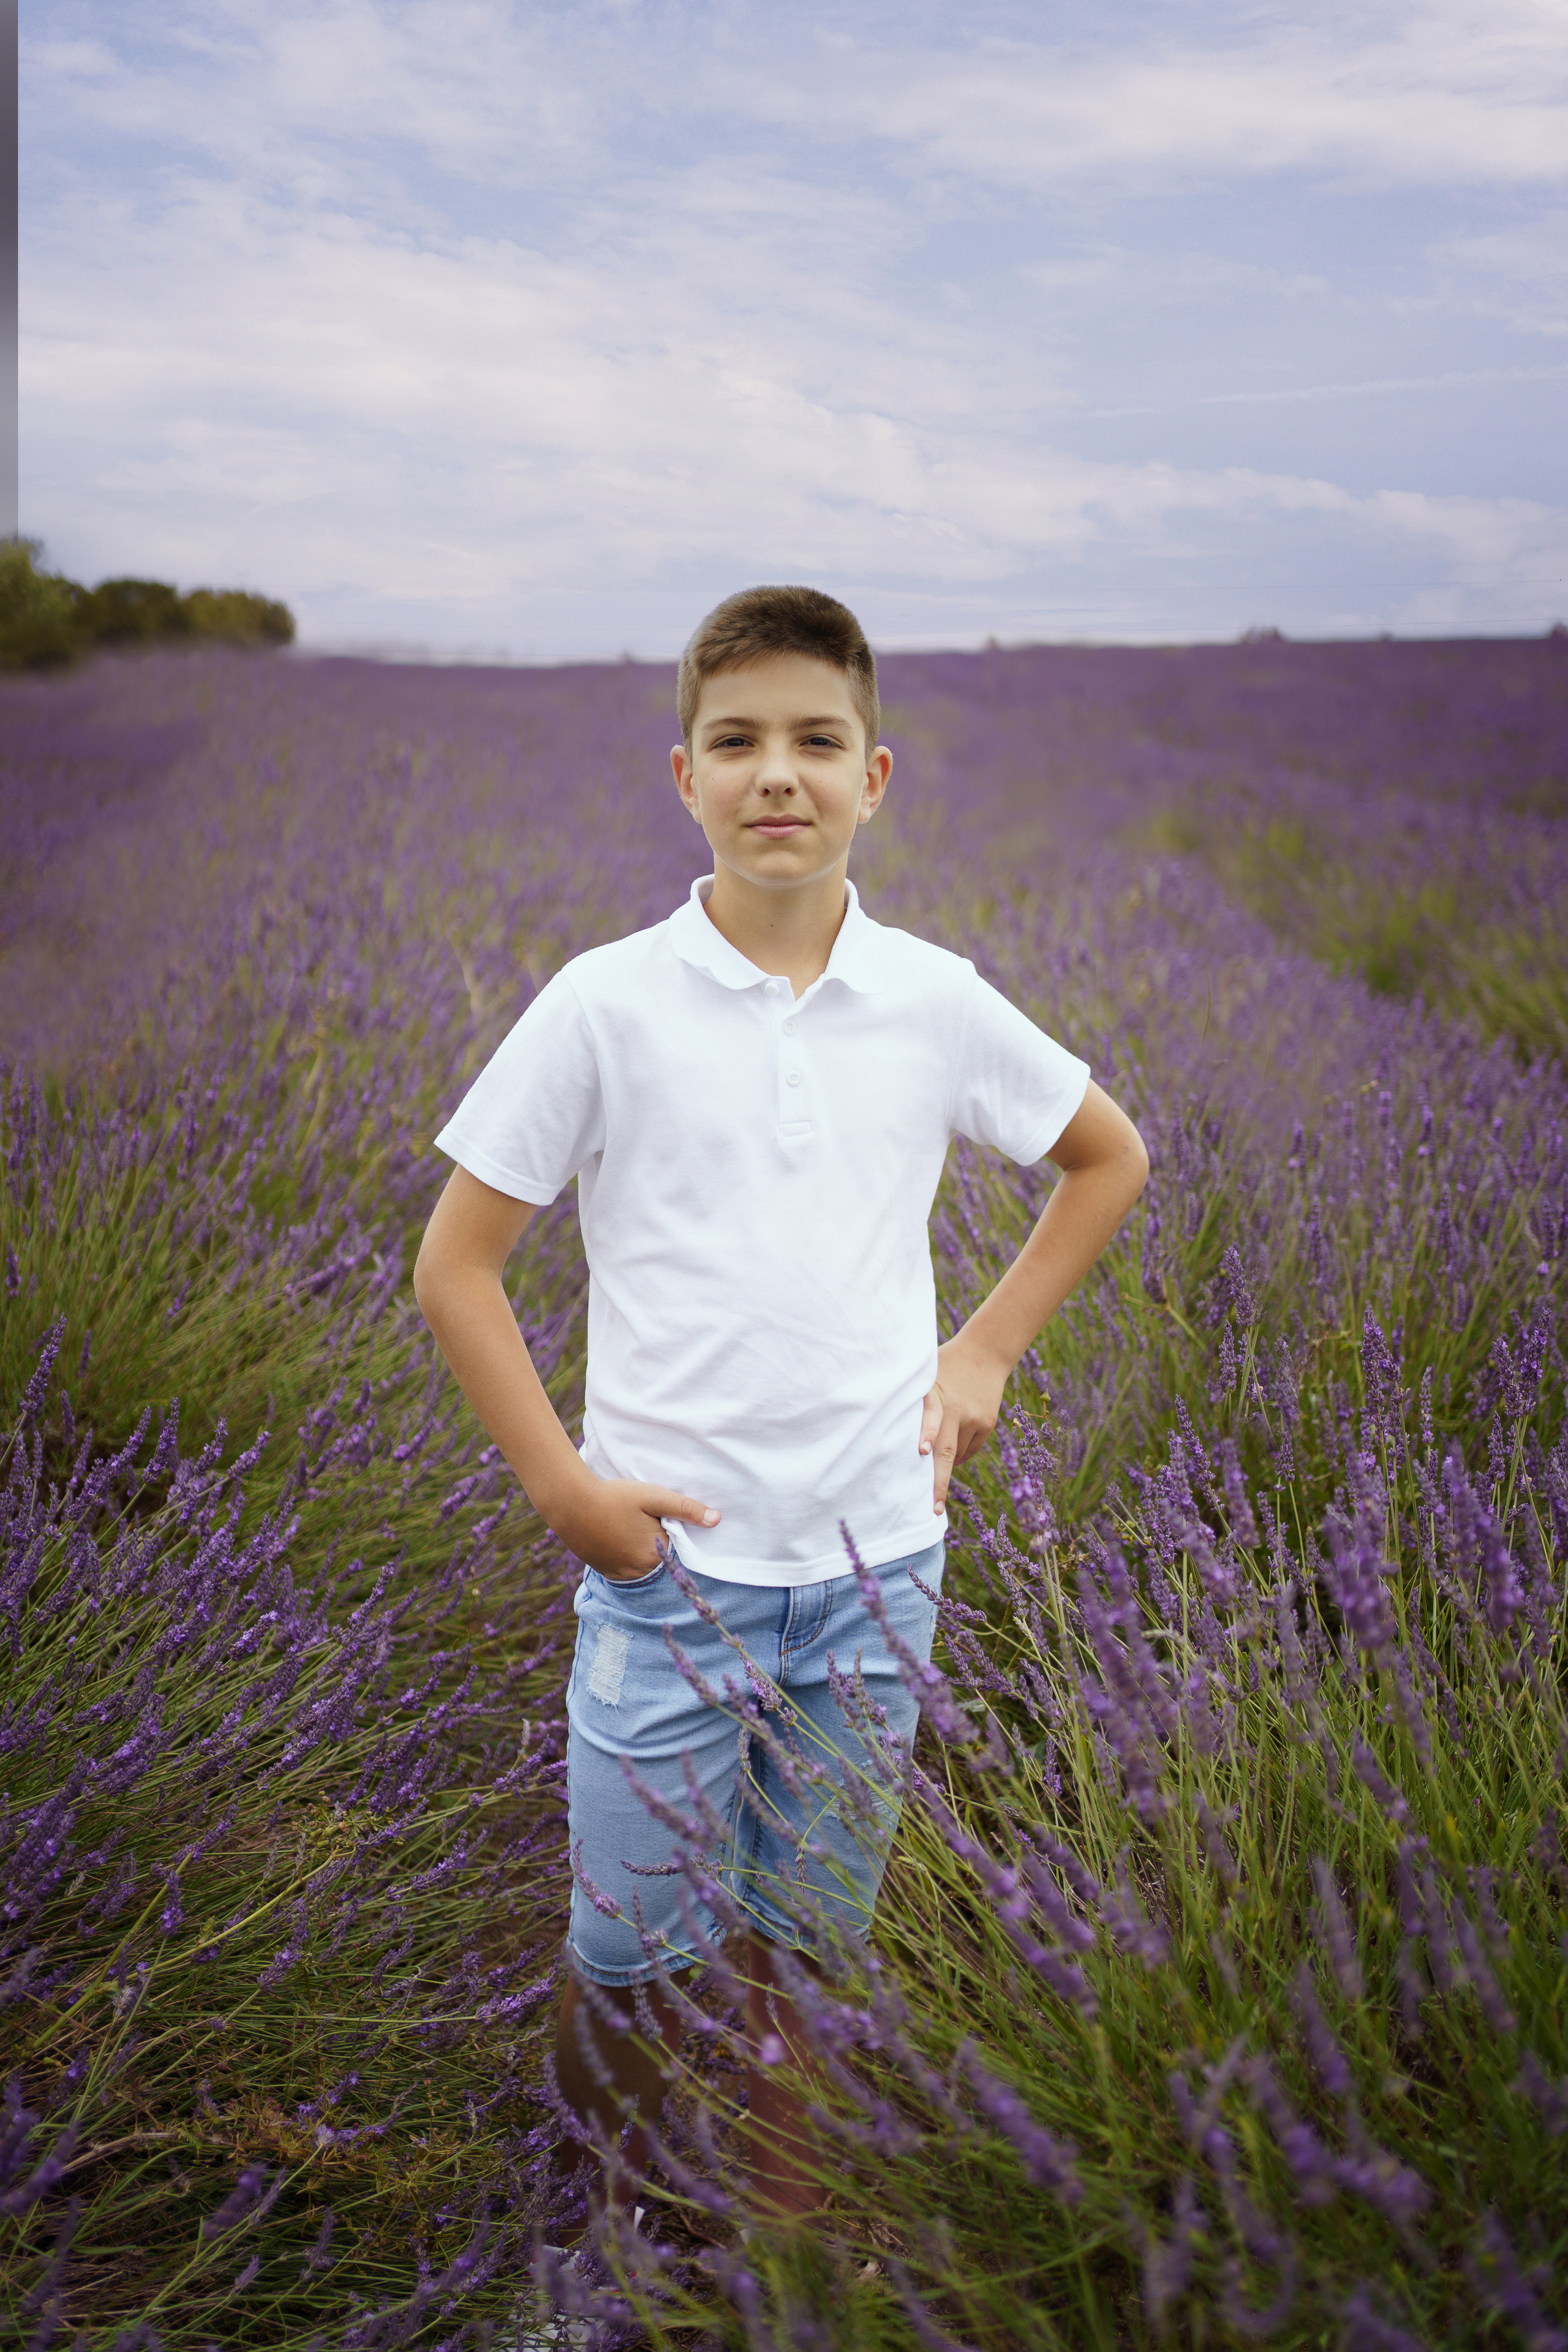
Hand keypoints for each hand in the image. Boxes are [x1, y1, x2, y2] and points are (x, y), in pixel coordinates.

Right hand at [543, 1469, 719, 1578]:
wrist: (571, 1504)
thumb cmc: (614, 1498)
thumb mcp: (652, 1497)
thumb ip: (685, 1508)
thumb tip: (717, 1520)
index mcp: (655, 1555)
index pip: (680, 1554)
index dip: (679, 1539)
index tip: (671, 1526)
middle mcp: (640, 1572)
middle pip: (663, 1564)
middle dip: (663, 1548)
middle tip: (650, 1527)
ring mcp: (621, 1575)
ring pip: (645, 1569)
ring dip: (646, 1556)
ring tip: (636, 1533)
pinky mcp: (606, 1572)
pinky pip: (628, 1572)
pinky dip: (630, 1560)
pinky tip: (624, 1541)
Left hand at [919, 1333, 1011, 1511]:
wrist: (985, 1353)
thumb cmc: (943, 1367)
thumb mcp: (924, 1376)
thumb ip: (913, 1402)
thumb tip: (890, 1438)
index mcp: (936, 1394)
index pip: (930, 1416)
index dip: (926, 1434)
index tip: (921, 1452)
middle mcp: (957, 1409)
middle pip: (947, 1451)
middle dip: (939, 1483)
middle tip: (934, 1510)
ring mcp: (975, 1418)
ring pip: (957, 1456)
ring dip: (944, 1466)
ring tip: (932, 1458)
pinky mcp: (987, 1423)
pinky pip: (970, 1451)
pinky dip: (959, 1455)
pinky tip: (953, 1441)